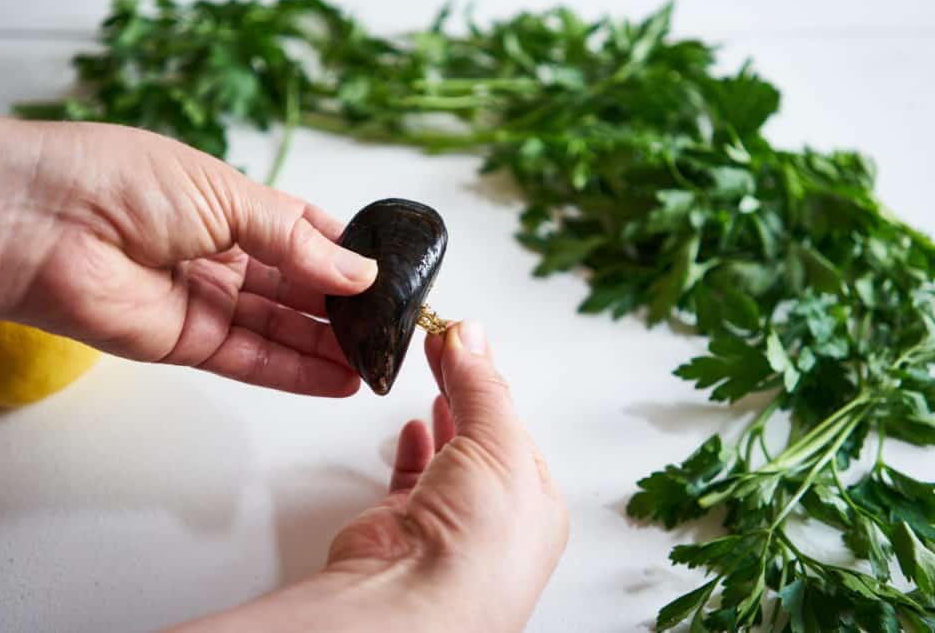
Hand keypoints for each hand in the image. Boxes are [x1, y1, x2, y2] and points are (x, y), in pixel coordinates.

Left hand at [0, 97, 376, 395]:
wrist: (39, 223)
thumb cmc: (122, 182)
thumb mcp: (226, 193)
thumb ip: (294, 240)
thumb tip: (358, 272)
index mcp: (230, 204)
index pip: (303, 235)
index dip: (346, 257)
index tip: (391, 278)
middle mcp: (220, 254)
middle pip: (295, 289)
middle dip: (344, 309)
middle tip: (394, 328)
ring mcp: (204, 301)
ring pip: (280, 329)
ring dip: (329, 346)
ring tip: (380, 360)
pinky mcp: (185, 344)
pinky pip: (251, 361)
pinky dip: (296, 372)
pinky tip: (340, 379)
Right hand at [170, 321, 568, 632]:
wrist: (410, 604)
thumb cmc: (477, 548)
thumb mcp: (498, 444)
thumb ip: (482, 387)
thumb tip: (472, 336)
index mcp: (537, 500)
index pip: (515, 424)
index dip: (490, 376)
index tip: (466, 338)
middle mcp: (496, 514)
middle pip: (482, 432)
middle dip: (466, 383)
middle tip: (443, 338)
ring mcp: (448, 520)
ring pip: (449, 450)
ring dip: (443, 408)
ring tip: (432, 363)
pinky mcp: (403, 523)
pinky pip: (413, 475)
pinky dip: (413, 445)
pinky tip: (413, 424)